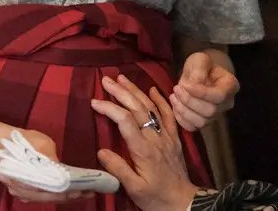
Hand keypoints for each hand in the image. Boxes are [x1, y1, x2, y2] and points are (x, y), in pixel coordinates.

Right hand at [0, 130, 93, 203]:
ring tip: (80, 192)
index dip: (73, 191)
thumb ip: (53, 160)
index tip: (88, 189)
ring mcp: (21, 193)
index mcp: (31, 179)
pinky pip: (40, 197)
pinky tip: (65, 191)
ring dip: (63, 196)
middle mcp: (25, 191)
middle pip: (52, 198)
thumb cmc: (23, 142)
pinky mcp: (20, 192)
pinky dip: (53, 195)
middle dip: (71, 196)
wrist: (0, 143)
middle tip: (88, 192)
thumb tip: (63, 171)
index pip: (57, 190)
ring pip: (46, 199)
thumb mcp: (43, 146)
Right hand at [91, 74, 198, 210]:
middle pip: (138, 108)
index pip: (125, 121)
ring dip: (136, 91)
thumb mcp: (134, 189)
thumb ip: (119, 169)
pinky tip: (153, 89)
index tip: (95, 102)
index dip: (110, 108)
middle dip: (121, 92)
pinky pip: (169, 114)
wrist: (182, 202)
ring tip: (122, 78)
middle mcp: (156, 138)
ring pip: (151, 107)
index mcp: (144, 150)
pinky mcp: (174, 137)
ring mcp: (167, 136)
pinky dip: (161, 100)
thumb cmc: (155, 198)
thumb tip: (101, 151)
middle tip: (106, 80)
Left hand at [171, 52, 239, 130]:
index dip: (201, 93)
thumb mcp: (200, 60)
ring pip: (202, 122)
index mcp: (230, 86)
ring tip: (173, 97)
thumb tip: (194, 85)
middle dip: (189, 101)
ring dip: (184, 111)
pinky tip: (175, 106)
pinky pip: (193, 127)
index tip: (185, 84)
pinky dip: (181, 119)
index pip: (219, 96)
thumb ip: (199, 70)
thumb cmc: (202, 65)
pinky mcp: (204, 122)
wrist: (200, 74)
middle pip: (210, 111)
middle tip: (176, 89)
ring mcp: (216, 115)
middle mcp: (227, 103)